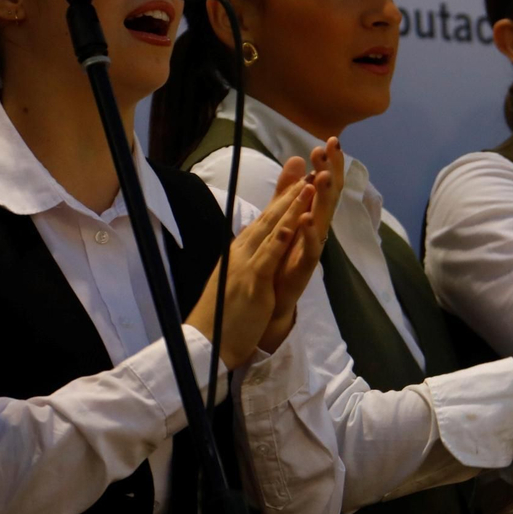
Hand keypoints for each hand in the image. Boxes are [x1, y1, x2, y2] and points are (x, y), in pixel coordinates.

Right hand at [185, 175, 317, 368]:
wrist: (204, 342)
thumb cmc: (220, 314)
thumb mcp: (234, 279)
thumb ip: (245, 261)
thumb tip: (250, 246)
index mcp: (238, 252)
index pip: (262, 221)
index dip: (280, 201)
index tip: (297, 182)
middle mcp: (240, 252)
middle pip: (267, 218)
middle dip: (288, 194)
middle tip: (306, 172)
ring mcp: (245, 264)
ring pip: (270, 230)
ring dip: (290, 207)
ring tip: (307, 186)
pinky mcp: (251, 281)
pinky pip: (269, 256)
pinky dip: (281, 238)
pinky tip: (292, 223)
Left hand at [260, 138, 344, 351]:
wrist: (273, 298)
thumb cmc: (282, 257)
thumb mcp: (284, 217)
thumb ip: (288, 190)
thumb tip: (298, 158)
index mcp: (312, 215)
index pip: (324, 185)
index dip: (328, 163)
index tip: (330, 140)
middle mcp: (317, 229)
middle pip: (328, 196)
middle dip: (332, 171)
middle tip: (333, 147)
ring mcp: (313, 247)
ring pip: (323, 218)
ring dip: (325, 197)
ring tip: (324, 175)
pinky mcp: (305, 267)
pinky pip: (310, 249)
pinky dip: (309, 233)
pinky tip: (307, 218)